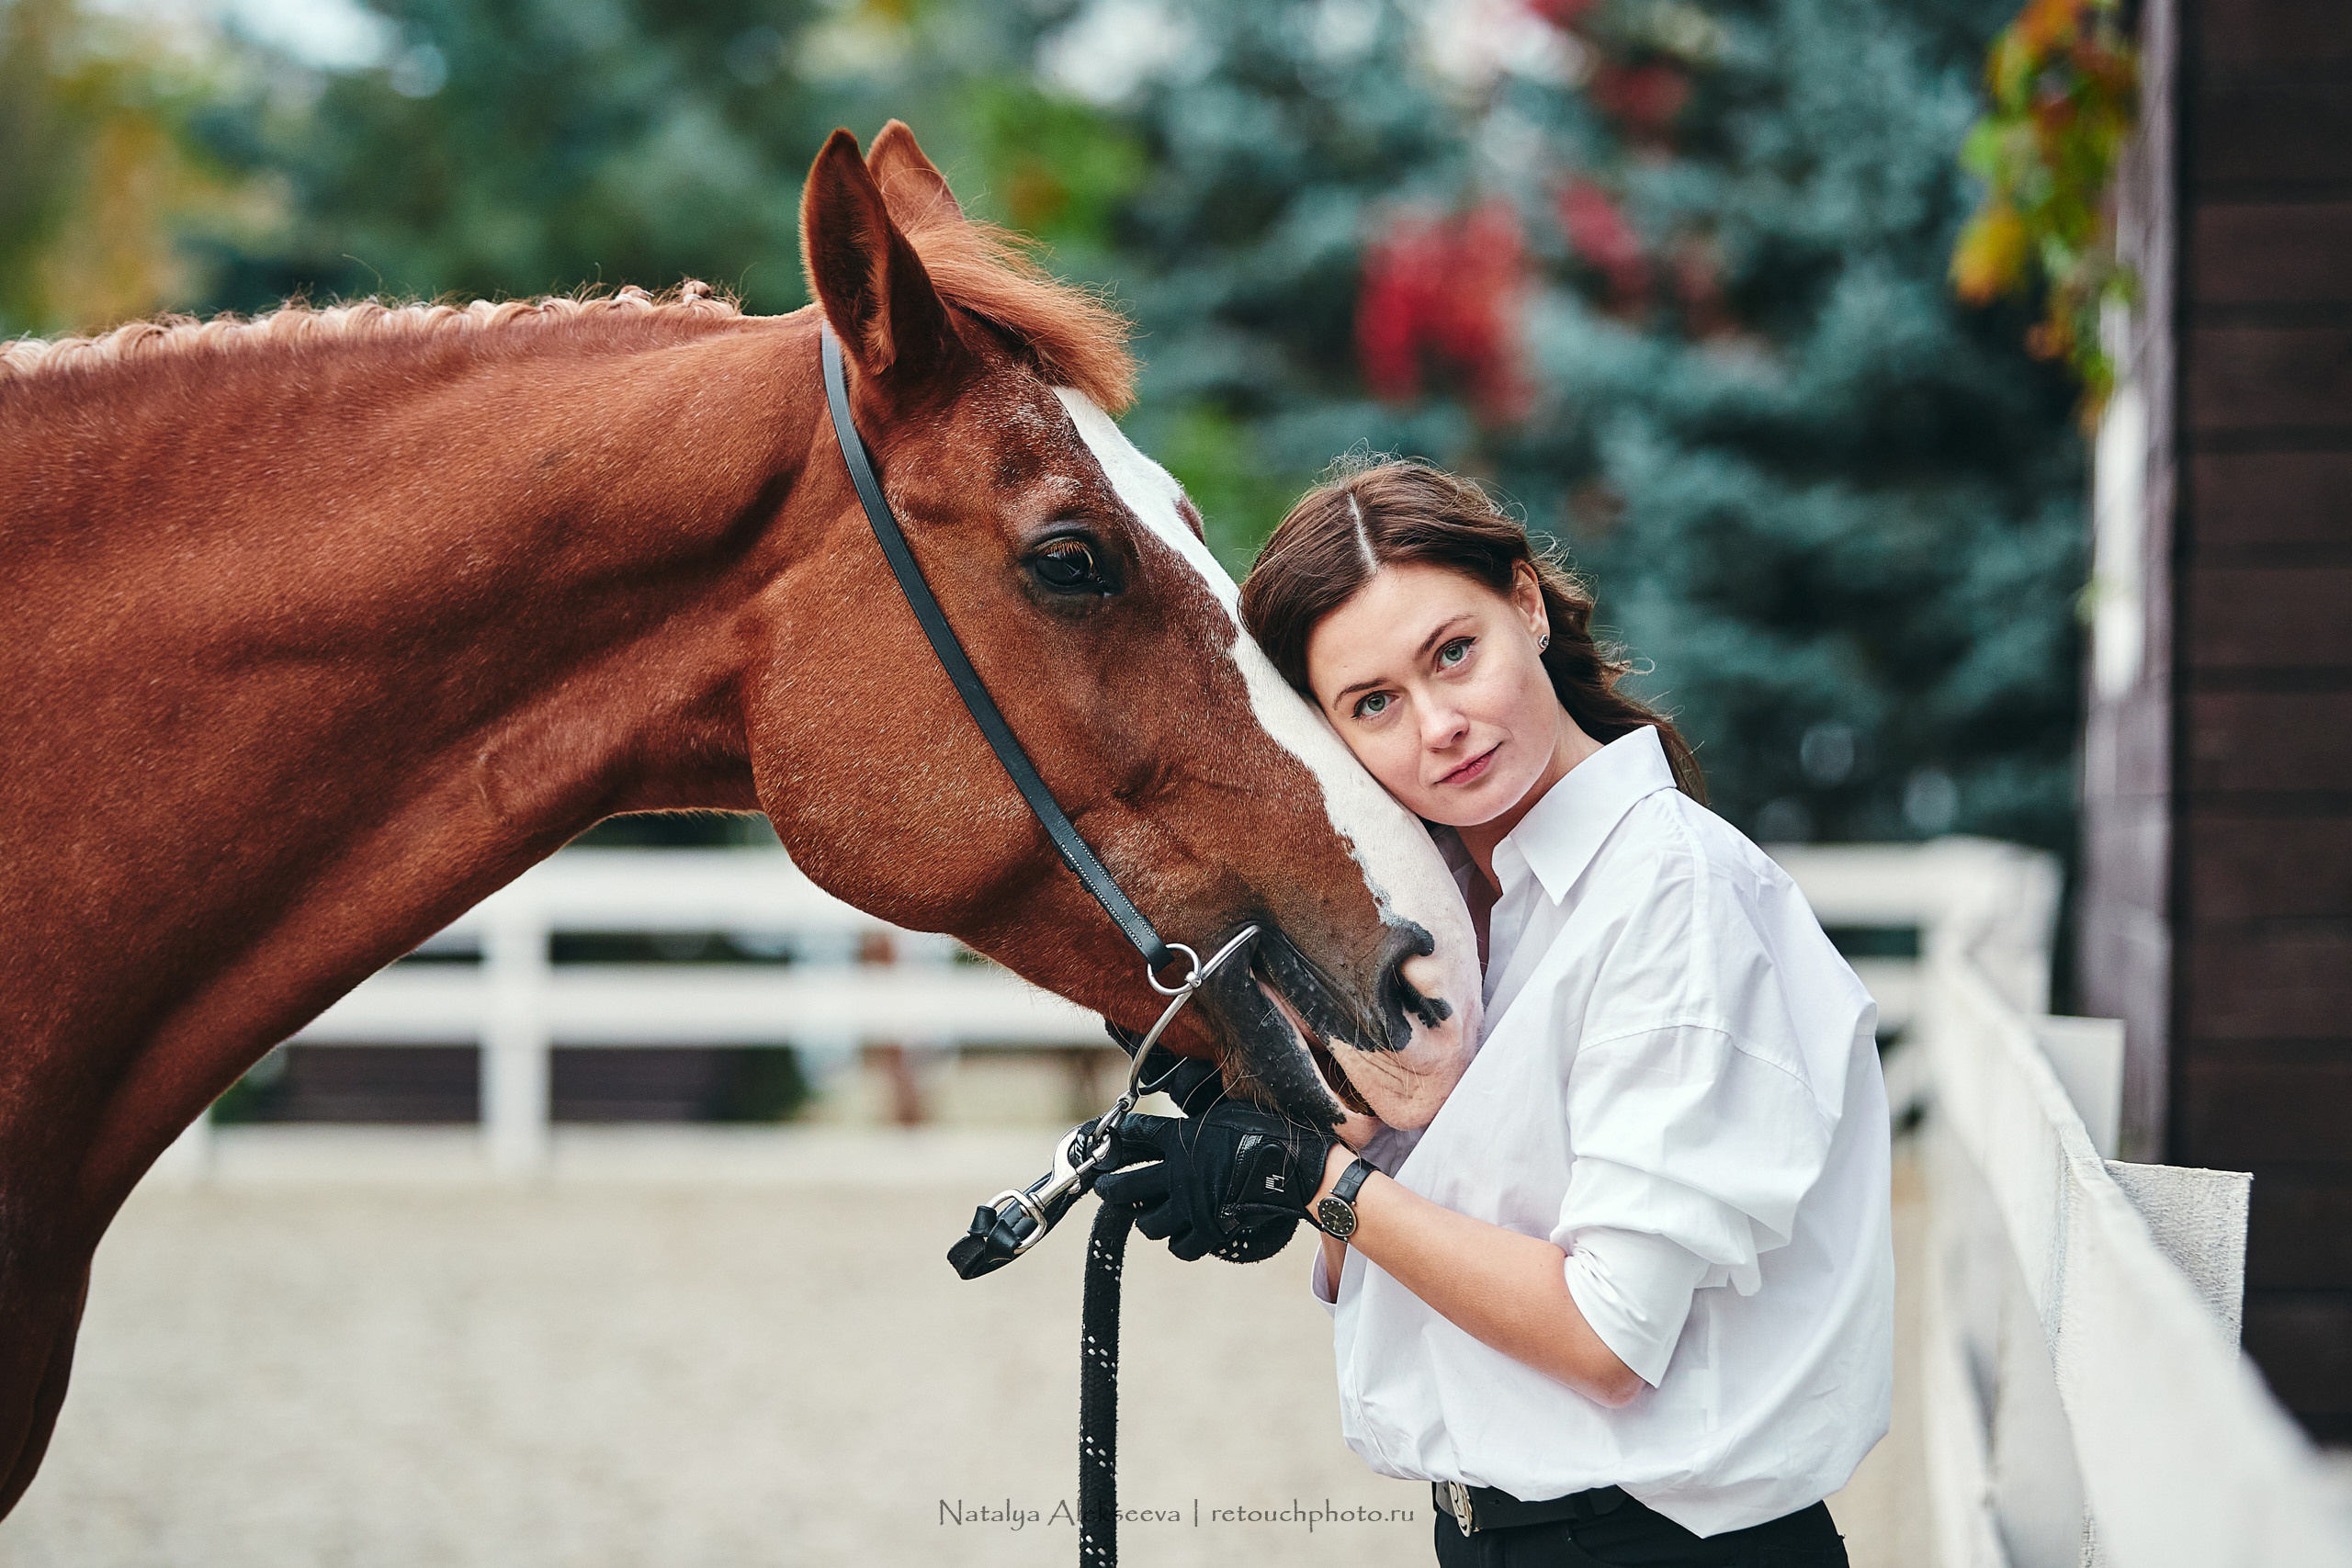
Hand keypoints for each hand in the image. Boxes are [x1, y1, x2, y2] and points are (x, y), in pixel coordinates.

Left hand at [1095, 1101, 1334, 1262]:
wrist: (1294, 1165)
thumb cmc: (1266, 1130)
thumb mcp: (1227, 1111)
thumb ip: (1199, 1115)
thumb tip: (1188, 1108)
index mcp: (1180, 1139)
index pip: (1135, 1134)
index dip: (1118, 1135)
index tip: (1111, 1137)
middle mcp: (1178, 1174)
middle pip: (1123, 1187)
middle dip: (1109, 1188)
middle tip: (1106, 1187)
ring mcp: (1191, 1205)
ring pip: (1147, 1224)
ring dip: (1145, 1219)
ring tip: (1148, 1213)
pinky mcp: (1209, 1229)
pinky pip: (1180, 1247)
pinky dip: (1177, 1242)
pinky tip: (1180, 1233)